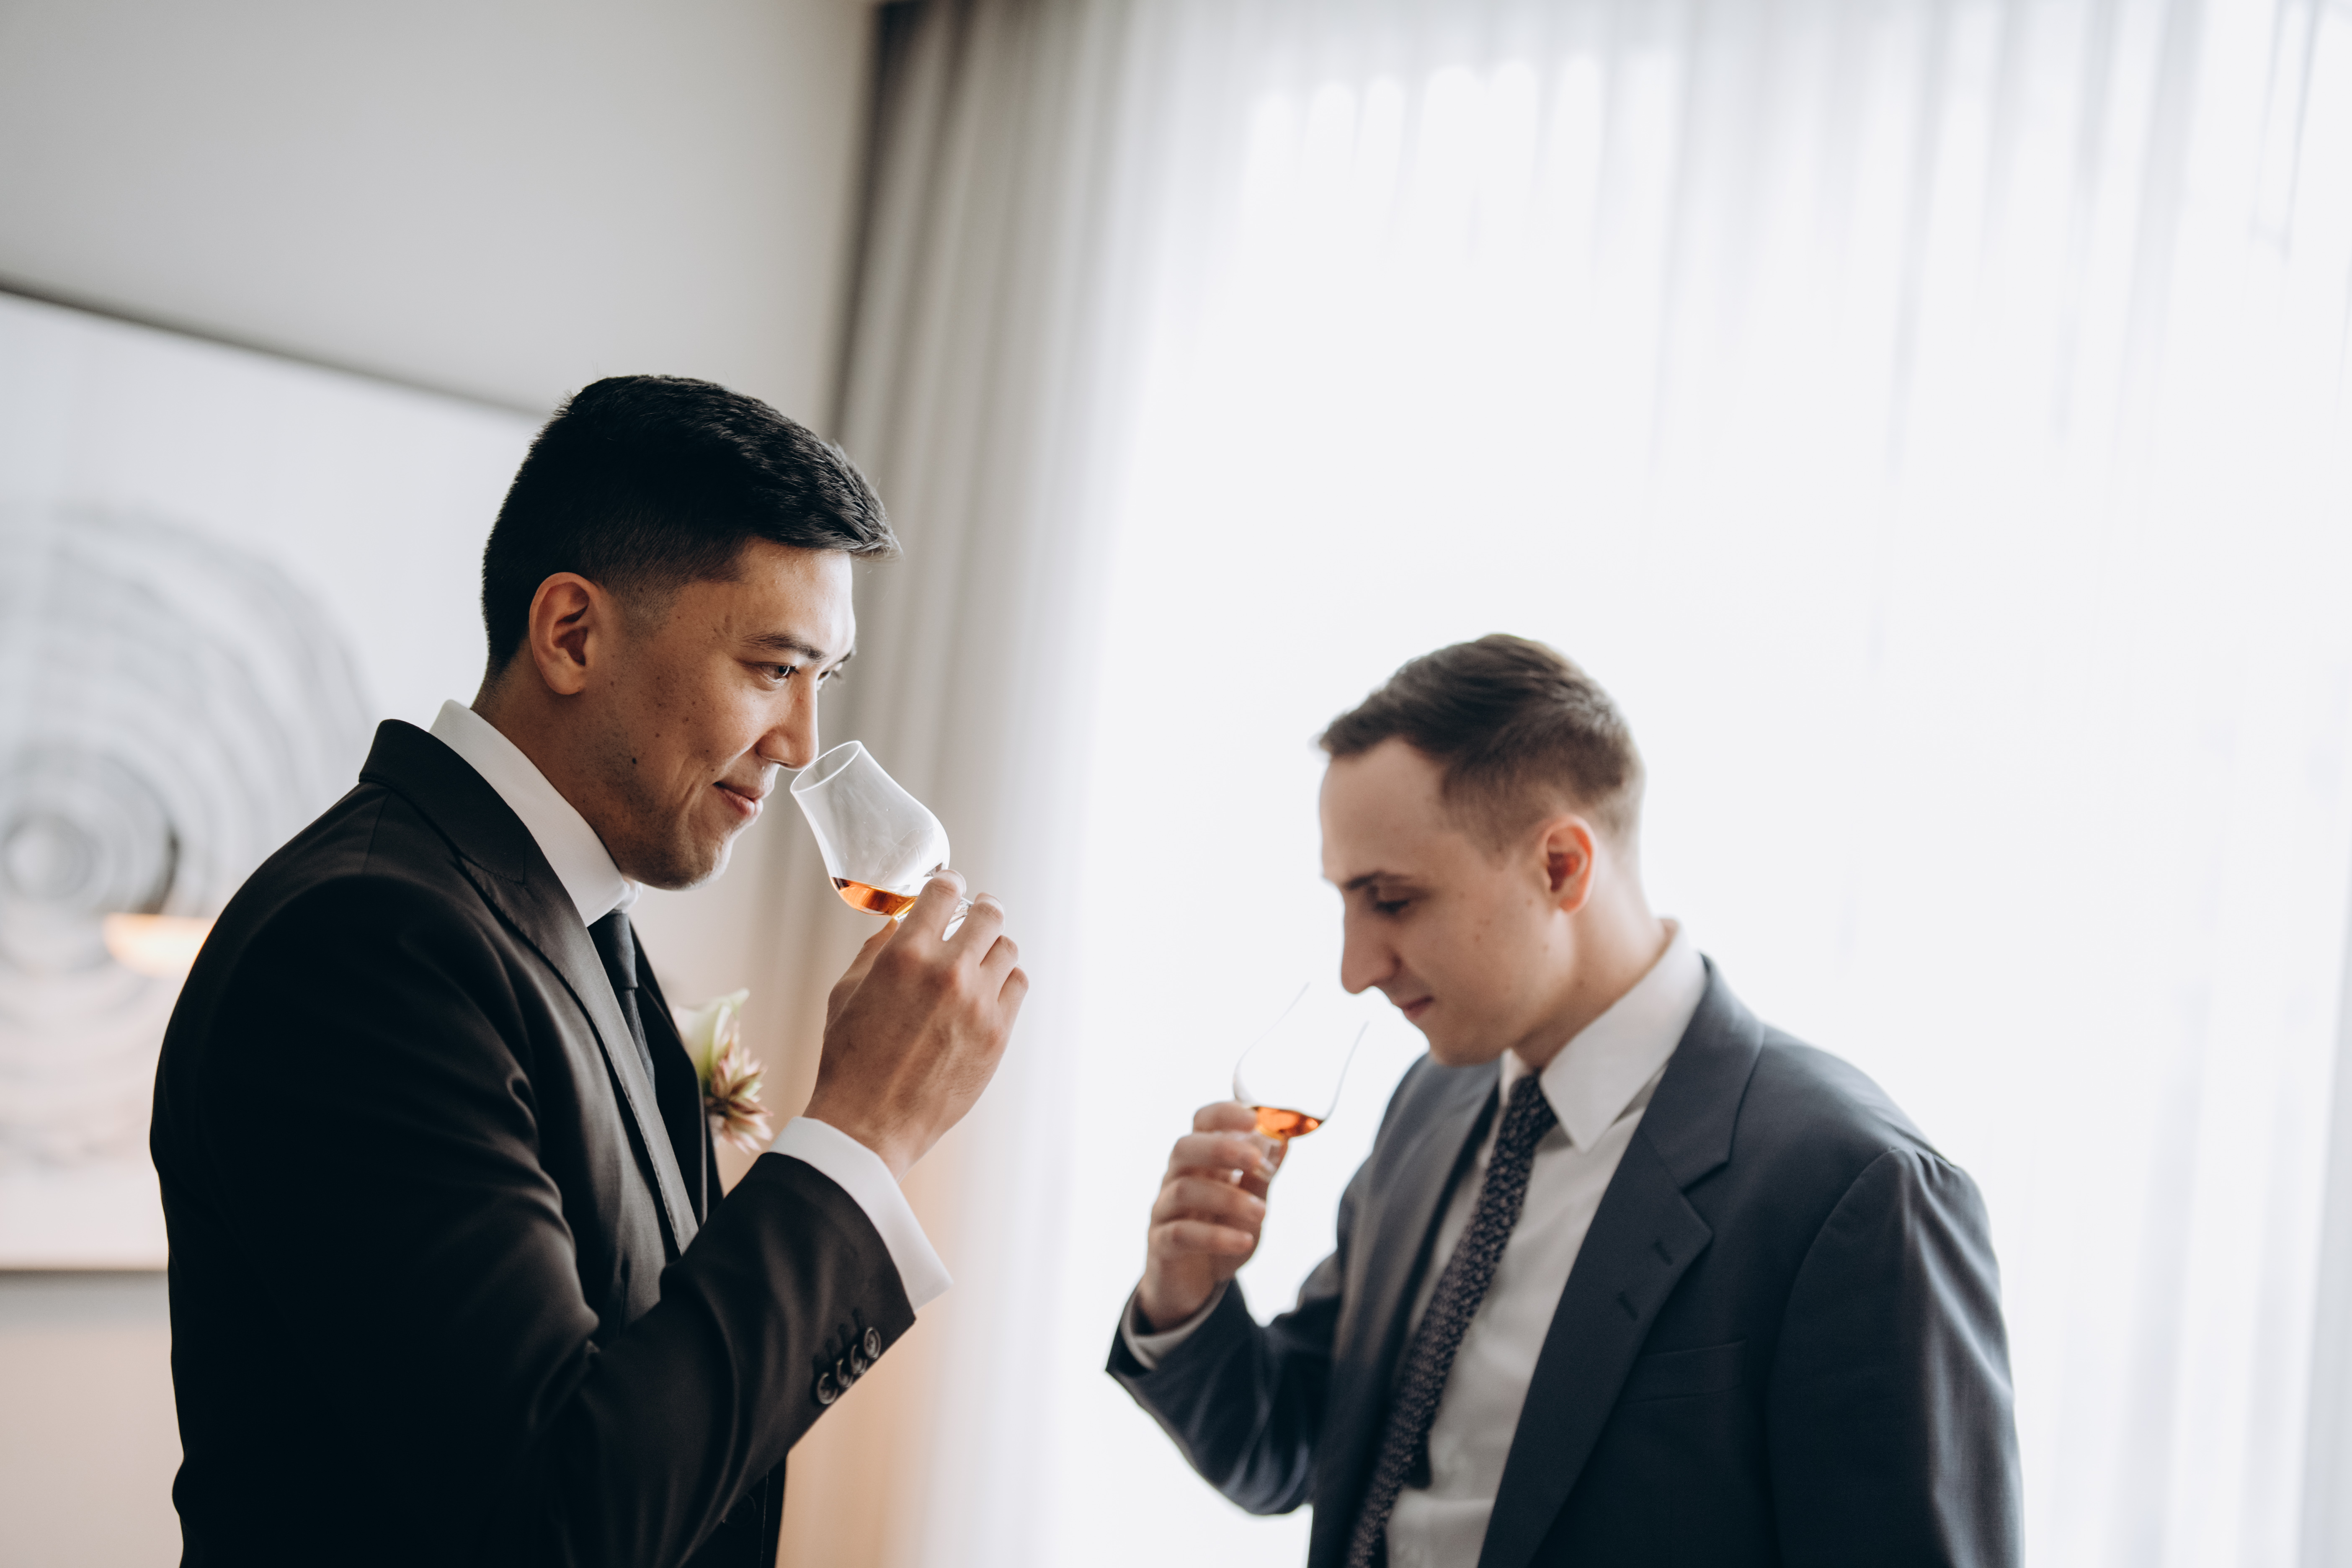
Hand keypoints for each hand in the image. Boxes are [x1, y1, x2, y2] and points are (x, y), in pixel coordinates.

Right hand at [803, 872, 1027, 1179]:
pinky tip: (989, 986)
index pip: (945, 891)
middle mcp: (948, 973)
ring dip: (993, 945)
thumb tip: (900, 925)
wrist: (869, 1124)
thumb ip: (876, 952)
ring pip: (1007, 949)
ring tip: (981, 954)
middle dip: (980, 908)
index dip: (949, 885)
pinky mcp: (997, 1035)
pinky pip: (1017, 986)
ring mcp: (979, 1005)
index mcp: (907, 955)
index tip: (950, 889)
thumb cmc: (849, 1059)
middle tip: (976, 912)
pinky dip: (1005, 979)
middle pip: (989, 913)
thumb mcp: (845, 994)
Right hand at [1135, 1102, 1283, 1330]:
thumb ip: (1262, 1175)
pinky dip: (1215, 1236)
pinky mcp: (1161, 1244)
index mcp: (1200, 1161)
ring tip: (1263, 1213)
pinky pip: (1181, 1234)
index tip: (1253, 1118)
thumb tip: (1283, 1140)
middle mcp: (1176, 1178)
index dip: (1223, 1114)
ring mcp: (1164, 1210)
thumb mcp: (1250, 1203)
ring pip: (1185, 1190)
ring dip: (1228, 1198)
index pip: (1201, 1123)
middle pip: (1184, 1148)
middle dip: (1222, 1148)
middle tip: (1258, 1161)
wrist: (1193, 1285)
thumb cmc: (1222, 1232)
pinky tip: (1244, 1240)